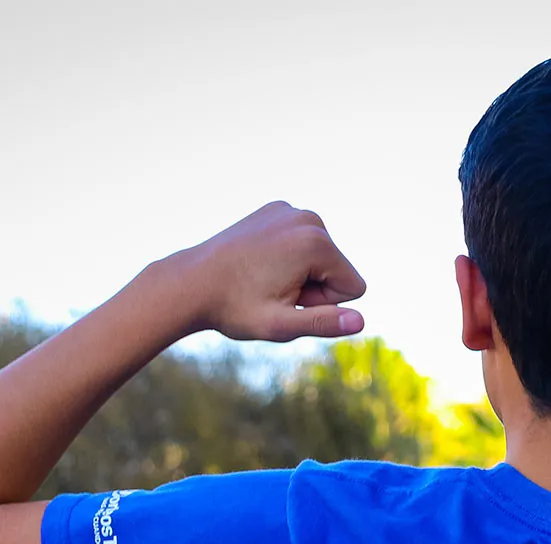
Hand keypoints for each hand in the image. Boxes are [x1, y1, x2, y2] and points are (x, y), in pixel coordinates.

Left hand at [180, 202, 366, 340]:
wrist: (190, 282)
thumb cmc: (234, 308)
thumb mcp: (281, 326)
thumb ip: (324, 323)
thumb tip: (360, 322)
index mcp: (315, 243)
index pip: (354, 287)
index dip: (324, 305)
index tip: (288, 302)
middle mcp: (308, 218)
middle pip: (338, 269)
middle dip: (313, 287)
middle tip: (271, 291)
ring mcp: (291, 209)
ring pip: (322, 256)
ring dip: (301, 273)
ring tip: (264, 278)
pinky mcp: (277, 209)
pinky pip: (303, 242)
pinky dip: (287, 256)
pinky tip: (259, 263)